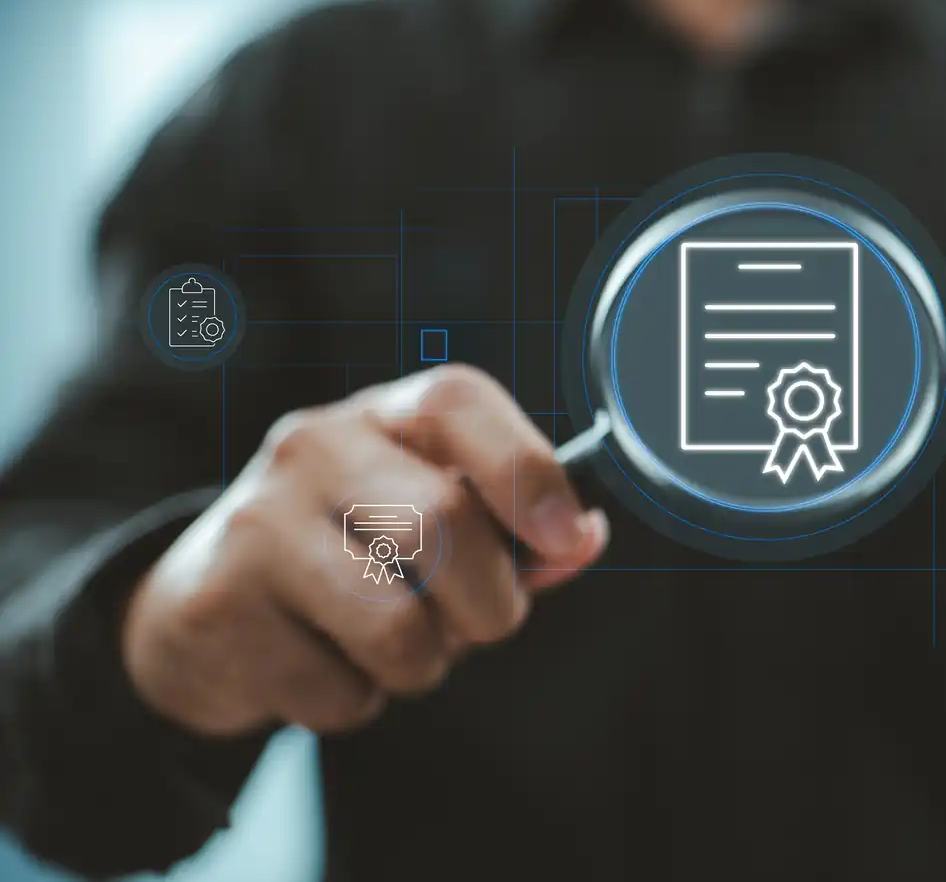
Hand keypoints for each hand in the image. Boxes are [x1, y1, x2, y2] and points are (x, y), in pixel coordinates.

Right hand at [121, 364, 607, 736]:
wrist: (200, 605)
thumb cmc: (349, 554)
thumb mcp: (430, 517)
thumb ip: (515, 533)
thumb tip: (585, 540)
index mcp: (381, 414)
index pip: (458, 403)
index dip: (528, 472)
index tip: (568, 539)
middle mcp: (313, 447)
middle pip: (443, 523)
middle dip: (491, 603)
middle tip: (482, 624)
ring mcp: (256, 522)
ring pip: (396, 625)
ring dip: (424, 665)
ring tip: (396, 649)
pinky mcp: (217, 606)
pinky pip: (338, 691)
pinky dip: (356, 701)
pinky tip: (324, 665)